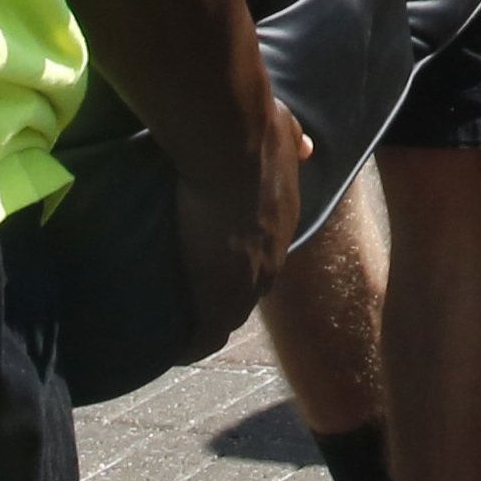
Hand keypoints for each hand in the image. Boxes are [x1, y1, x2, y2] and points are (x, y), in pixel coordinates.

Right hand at [166, 89, 307, 361]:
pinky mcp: (219, 298)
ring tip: (182, 327)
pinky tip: (173, 350)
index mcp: (283, 220)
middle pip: (254, 288)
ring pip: (232, 316)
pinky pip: (206, 335)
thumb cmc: (254, 130)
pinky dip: (191, 344)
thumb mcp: (285, 133)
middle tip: (197, 295)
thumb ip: (294, 140)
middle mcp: (272, 257)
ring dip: (210, 321)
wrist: (231, 146)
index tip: (222, 260)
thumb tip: (307, 146)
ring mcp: (247, 282)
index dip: (245, 258)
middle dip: (230, 293)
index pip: (266, 252)